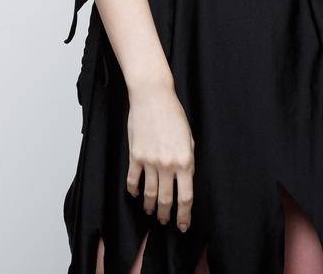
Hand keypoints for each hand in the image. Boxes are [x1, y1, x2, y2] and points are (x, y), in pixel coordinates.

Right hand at [124, 83, 195, 231]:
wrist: (153, 97)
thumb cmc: (173, 115)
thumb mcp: (189, 139)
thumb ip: (187, 160)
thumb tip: (184, 178)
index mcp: (185, 161)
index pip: (186, 197)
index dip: (184, 214)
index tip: (183, 225)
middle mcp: (168, 165)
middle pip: (167, 199)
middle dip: (167, 214)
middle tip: (165, 221)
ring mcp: (150, 161)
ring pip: (150, 193)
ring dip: (150, 205)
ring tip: (150, 211)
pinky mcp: (135, 155)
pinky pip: (133, 179)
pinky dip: (133, 190)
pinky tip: (135, 195)